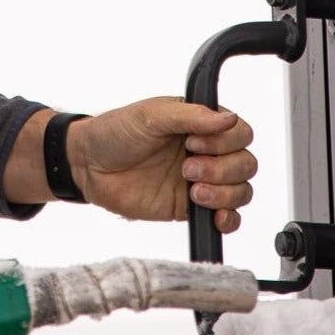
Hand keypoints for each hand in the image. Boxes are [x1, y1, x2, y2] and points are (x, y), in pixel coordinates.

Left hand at [70, 98, 256, 231]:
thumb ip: (191, 116)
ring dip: (224, 193)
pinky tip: (214, 216)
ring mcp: (201, 181)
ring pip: (241, 191)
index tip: (194, 143)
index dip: (225, 142)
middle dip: (222, 169)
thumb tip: (228, 117)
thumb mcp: (151, 116)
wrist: (88, 165)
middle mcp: (206, 152)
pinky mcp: (190, 207)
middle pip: (246, 164)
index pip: (240, 133)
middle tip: (187, 168)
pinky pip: (227, 217)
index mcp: (200, 125)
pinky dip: (229, 219)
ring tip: (192, 190)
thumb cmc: (115, 133)